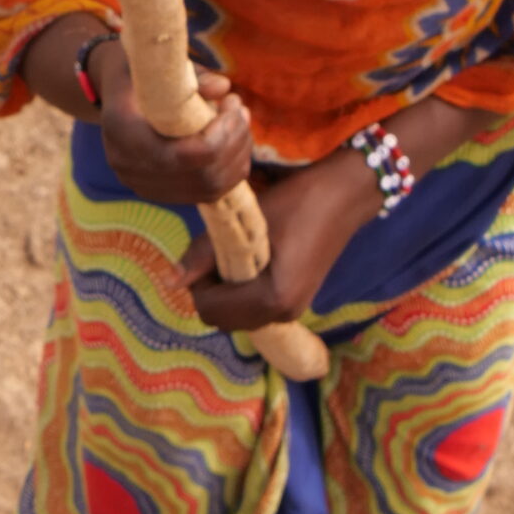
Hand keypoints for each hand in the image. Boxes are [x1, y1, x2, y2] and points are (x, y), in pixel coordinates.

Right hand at [93, 43, 253, 207]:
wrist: (115, 92)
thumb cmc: (139, 71)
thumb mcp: (158, 60)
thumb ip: (190, 74)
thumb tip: (223, 87)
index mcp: (122, 129)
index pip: (183, 156)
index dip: (220, 136)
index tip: (232, 102)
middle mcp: (128, 166)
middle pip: (201, 175)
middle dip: (234, 143)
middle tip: (241, 110)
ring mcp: (143, 185)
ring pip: (209, 188)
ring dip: (237, 157)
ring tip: (241, 122)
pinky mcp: (159, 193)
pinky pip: (207, 193)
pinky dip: (230, 170)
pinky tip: (235, 143)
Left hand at [176, 146, 380, 332]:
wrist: (344, 195)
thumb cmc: (298, 201)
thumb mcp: (247, 221)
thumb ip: (206, 252)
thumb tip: (170, 280)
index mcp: (274, 299)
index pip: (210, 309)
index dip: (197, 280)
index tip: (207, 248)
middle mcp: (284, 314)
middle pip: (221, 318)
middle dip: (209, 288)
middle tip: (218, 250)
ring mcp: (291, 311)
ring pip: (235, 315)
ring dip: (225, 289)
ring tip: (236, 252)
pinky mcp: (294, 302)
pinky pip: (252, 308)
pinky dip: (240, 290)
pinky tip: (251, 260)